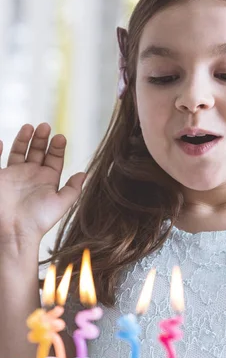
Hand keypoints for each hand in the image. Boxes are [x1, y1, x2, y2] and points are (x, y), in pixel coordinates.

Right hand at [0, 123, 85, 247]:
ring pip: (20, 151)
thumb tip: (85, 173)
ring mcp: (15, 175)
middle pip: (38, 151)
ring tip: (31, 126)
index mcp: (47, 180)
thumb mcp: (61, 204)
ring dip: (25, 138)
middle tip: (46, 126)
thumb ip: (73, 189)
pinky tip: (3, 141)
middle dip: (42, 138)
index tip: (61, 137)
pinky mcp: (1, 177)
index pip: (54, 159)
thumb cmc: (38, 220)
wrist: (15, 231)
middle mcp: (31, 175)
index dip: (58, 147)